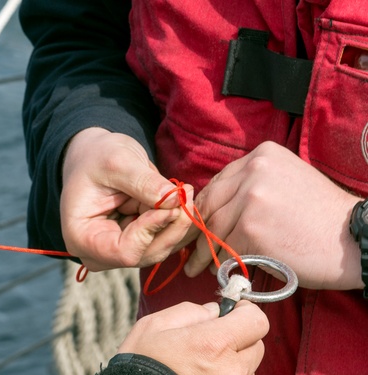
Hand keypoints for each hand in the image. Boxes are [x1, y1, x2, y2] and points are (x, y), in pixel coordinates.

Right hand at [61, 127, 193, 270]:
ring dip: (178, 223)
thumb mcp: (118, 162)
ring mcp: (118, 252)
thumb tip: (175, 201)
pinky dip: (176, 221)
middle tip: (186, 193)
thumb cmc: (97, 157)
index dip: (150, 231)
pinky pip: (163, 241)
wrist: (94, 157)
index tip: (171, 205)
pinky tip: (182, 197)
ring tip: (184, 190)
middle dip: (171, 226)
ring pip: (159, 249)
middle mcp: (99, 253)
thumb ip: (144, 182)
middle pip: (145, 254)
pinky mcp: (136, 245)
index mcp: (81, 237)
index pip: (123, 251)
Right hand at [118, 300, 267, 374]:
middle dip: (239, 336)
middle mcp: (230, 370)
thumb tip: (214, 310)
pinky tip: (200, 373)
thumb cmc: (141, 362)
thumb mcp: (155, 325)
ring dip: (232, 359)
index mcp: (212, 344)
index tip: (233, 311)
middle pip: (256, 344)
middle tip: (212, 337)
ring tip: (201, 362)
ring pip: (247, 366)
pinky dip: (225, 373)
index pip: (257, 321)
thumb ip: (190, 311)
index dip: (246, 312)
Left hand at [184, 141, 362, 289]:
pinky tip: (220, 271)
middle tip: (191, 248)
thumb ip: (251, 184)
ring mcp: (252, 198)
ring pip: (213, 228)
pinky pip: (225, 248)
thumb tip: (213, 207)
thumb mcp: (286, 181)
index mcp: (261, 155)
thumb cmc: (319, 217)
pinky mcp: (252, 228)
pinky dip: (220, 262)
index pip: (218, 183)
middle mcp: (254, 170)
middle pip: (210, 204)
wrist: (354, 239)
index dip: (206, 208)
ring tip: (201, 264)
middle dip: (198, 229)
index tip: (200, 225)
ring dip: (205, 250)